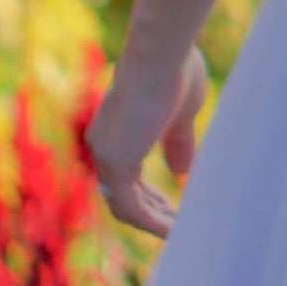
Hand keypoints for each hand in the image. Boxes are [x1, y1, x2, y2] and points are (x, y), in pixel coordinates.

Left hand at [85, 43, 209, 237]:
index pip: (127, 175)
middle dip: (151, 210)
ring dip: (152, 221)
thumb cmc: (175, 73)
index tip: (171, 204)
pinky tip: (175, 227)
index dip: (149, 194)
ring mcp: (105, 156)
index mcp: (116, 130)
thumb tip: (183, 172)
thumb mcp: (181, 114)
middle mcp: (103, 145)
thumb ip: (178, 144)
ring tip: (180, 231)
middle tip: (176, 222)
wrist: (162, 54)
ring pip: (125, 205)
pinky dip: (152, 221)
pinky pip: (130, 207)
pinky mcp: (114, 164)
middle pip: (123, 193)